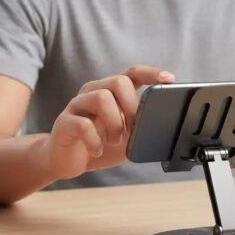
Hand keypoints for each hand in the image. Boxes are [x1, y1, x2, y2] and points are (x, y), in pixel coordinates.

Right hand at [43, 65, 174, 180]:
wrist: (67, 161)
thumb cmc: (99, 144)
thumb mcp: (126, 136)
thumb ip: (139, 127)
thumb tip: (160, 127)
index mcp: (110, 91)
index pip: (132, 73)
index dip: (151, 73)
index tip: (169, 79)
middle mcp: (93, 92)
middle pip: (118, 81)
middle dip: (131, 106)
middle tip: (132, 129)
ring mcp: (77, 105)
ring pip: (101, 98)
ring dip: (114, 123)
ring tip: (114, 141)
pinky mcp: (64, 122)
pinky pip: (83, 124)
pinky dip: (96, 141)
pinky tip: (98, 150)